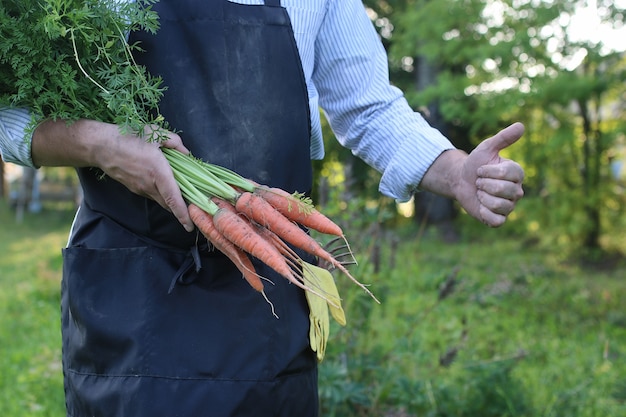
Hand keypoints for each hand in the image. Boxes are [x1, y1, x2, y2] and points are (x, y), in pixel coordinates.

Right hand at [32, 119, 193, 231]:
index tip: (190, 226)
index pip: (173, 199)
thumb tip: (187, 154)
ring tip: (181, 193)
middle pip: (169, 203)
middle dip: (181, 209)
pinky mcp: (133, 188)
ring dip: (170, 199)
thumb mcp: (156, 134)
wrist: (100, 146)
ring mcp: (140, 188)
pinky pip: (151, 194)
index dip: (183, 214)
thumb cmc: (128, 137)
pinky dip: (160, 192)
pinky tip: (162, 182)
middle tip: (194, 208)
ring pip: (160, 199)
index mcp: (159, 173)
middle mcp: (150, 185)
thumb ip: (175, 143)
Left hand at [455, 122, 524, 226]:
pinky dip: (484, 213)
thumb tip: (521, 125)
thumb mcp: (487, 148)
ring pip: (500, 205)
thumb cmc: (475, 163)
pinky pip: (497, 221)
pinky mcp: (499, 219)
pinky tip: (480, 206)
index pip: (507, 174)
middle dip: (484, 184)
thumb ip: (503, 138)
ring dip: (483, 198)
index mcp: (517, 173)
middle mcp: (517, 191)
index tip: (480, 170)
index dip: (488, 172)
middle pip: (503, 190)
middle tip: (479, 182)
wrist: (460, 180)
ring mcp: (509, 206)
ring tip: (480, 193)